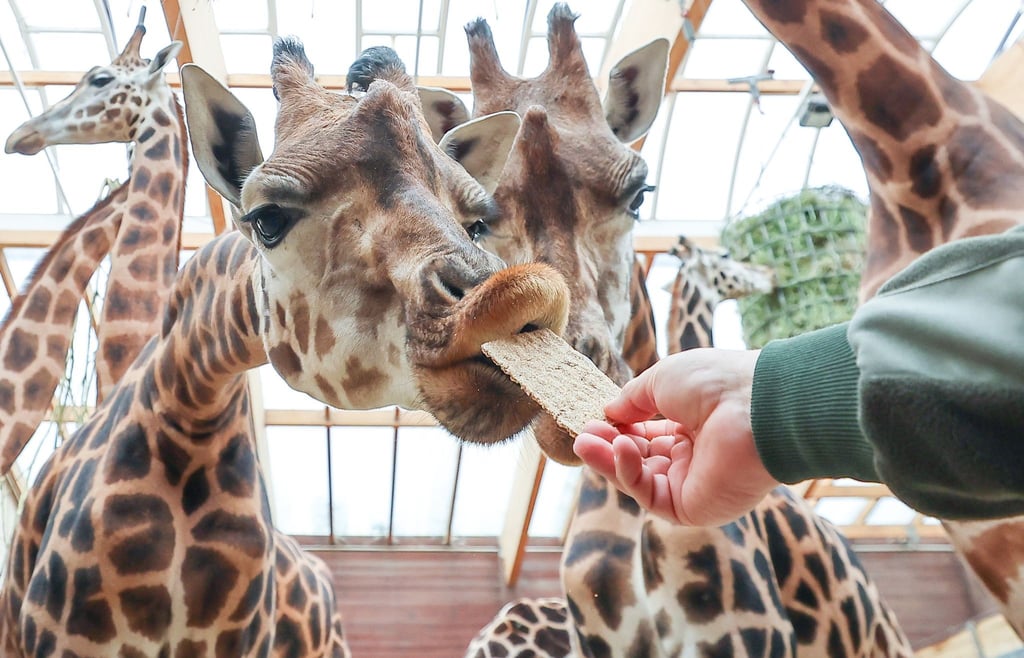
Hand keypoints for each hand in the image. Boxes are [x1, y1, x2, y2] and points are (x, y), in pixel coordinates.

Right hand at [573, 348, 778, 525]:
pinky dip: (629, 473)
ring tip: (585, 442)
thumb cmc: (716, 383)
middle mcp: (695, 457)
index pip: (648, 434)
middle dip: (609, 446)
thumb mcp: (662, 380)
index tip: (595, 419)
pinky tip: (621, 448)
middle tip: (583, 434)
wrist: (755, 406)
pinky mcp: (692, 507)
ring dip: (610, 460)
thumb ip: (632, 400)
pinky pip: (650, 494)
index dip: (620, 428)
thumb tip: (608, 413)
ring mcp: (693, 483)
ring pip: (639, 479)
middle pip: (640, 458)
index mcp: (694, 425)